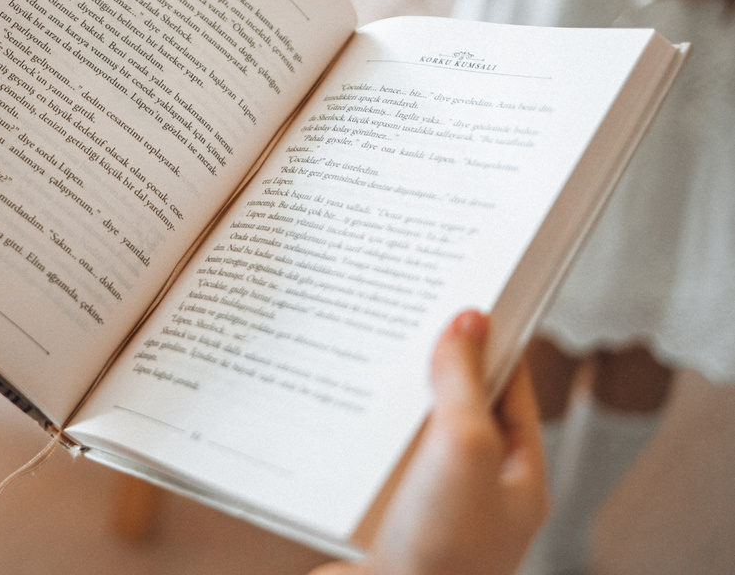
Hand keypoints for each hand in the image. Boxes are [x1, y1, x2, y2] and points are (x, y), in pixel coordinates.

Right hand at [309, 311, 547, 574]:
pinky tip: (328, 399)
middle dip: (430, 360)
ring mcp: (424, 502)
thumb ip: (463, 382)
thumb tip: (469, 319)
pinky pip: (369, 455)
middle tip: (403, 309)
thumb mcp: (464, 449)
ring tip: (360, 344)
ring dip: (385, 392)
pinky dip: (353, 426)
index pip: (511, 389)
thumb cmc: (439, 552)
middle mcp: (473, 487)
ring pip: (407, 428)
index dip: (490, 340)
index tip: (463, 294)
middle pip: (455, 403)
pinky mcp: (379, 512)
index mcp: (515, 474)